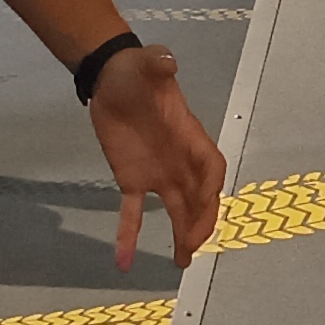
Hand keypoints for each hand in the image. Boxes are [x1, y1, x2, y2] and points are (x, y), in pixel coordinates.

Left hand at [87, 45, 228, 269]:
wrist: (113, 79)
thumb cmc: (136, 71)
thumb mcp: (147, 63)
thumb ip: (158, 64)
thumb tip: (168, 61)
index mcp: (189, 136)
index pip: (210, 167)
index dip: (211, 186)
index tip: (206, 202)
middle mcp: (180, 161)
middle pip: (199, 197)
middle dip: (200, 222)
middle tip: (192, 246)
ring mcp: (158, 173)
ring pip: (177, 210)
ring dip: (181, 236)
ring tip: (181, 262)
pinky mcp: (133, 180)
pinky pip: (134, 212)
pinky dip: (129, 236)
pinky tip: (123, 261)